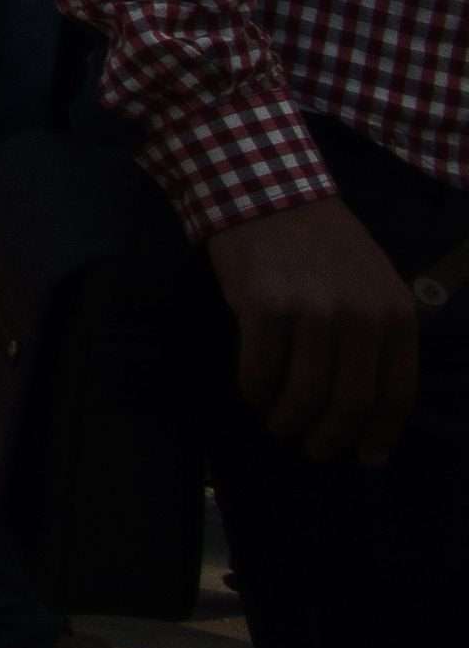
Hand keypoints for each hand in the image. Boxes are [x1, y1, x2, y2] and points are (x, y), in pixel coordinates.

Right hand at [208, 191, 424, 467]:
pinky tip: (252, 395)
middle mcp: (360, 316)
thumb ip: (378, 341)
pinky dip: (254, 392)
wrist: (266, 191)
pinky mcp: (263, 306)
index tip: (362, 455)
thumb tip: (373, 423)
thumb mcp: (372, 284)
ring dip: (288, 420)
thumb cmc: (321, 244)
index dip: (378, 434)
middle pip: (350, 402)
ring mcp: (312, 311)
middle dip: (329, 436)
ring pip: (304, 393)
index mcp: (395, 313)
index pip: (396, 394)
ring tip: (278, 425)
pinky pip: (260, 369)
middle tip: (312, 448)